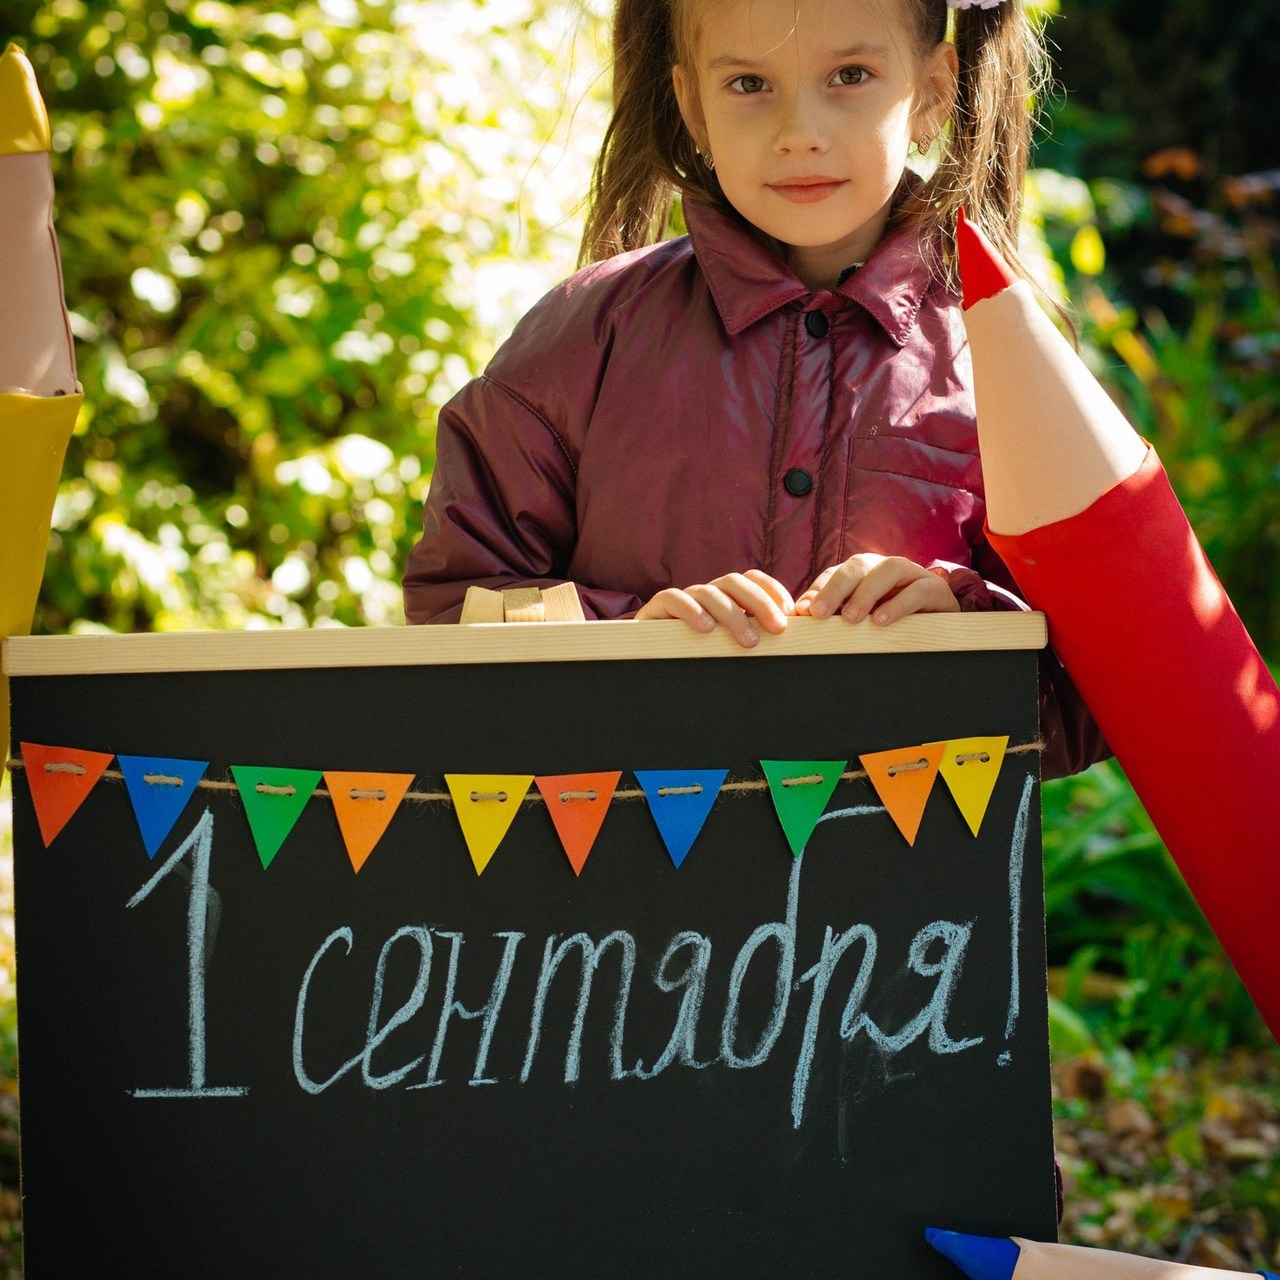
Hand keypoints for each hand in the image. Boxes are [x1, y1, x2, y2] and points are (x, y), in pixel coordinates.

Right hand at [635, 569, 793, 647]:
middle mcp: (705, 593)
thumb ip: (753, 637)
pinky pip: (673, 598)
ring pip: (709, 592)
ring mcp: (682, 598)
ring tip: (748, 641)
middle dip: (760, 603)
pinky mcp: (657, 608)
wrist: (649, 662)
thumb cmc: (697, 657)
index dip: (772, 590)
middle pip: (734, 582)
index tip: (790, 612)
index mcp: (725, 597)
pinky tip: (705, 628)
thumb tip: (794, 639)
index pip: (751, 578)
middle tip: (778, 629)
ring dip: (732, 615)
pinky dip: (691, 610)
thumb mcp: (729, 647)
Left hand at [795, 554, 958, 624]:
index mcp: (865, 572)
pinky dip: (899, 604)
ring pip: (889, 570)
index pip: (836, 573)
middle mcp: (886, 567)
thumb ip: (835, 613)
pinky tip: (883, 620)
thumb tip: (802, 613)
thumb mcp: (862, 620)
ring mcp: (913, 574)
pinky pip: (918, 590)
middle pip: (858, 566)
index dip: (819, 589)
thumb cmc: (893, 625)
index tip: (804, 612)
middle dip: (836, 588)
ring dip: (866, 593)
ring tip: (851, 618)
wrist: (942, 629)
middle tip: (819, 614)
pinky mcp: (937, 589)